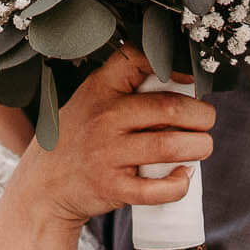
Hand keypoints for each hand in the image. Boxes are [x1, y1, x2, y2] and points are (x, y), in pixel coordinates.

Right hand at [15, 46, 215, 223]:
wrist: (42, 186)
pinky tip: (183, 177)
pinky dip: (178, 184)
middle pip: (169, 108)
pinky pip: (156, 189)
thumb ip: (123, 88)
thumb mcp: (88, 100)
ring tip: (203, 147)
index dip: (173, 65)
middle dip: (201, 115)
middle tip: (207, 121)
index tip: (189, 78)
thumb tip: (181, 84)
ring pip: (169, 146)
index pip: (138, 61)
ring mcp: (106, 154)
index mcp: (100, 90)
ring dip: (199, 147)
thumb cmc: (75, 140)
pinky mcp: (111, 187)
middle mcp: (104, 119)